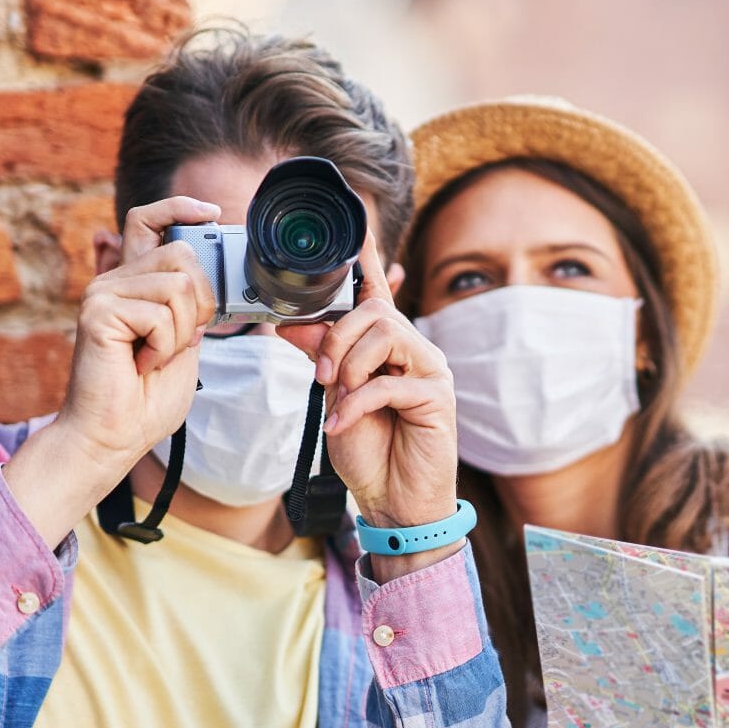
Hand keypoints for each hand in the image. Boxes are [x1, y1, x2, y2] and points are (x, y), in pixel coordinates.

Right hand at [46, 196, 219, 479]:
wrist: (113, 436)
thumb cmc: (147, 396)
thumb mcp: (183, 338)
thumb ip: (186, 300)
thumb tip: (189, 254)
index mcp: (133, 282)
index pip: (148, 220)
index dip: (180, 208)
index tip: (211, 214)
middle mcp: (114, 280)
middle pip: (183, 254)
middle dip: (201, 303)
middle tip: (179, 339)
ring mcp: (103, 293)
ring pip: (179, 286)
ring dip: (182, 332)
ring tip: (155, 356)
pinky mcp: (98, 313)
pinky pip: (160, 314)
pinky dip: (165, 347)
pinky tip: (141, 364)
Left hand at [278, 230, 458, 569]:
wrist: (395, 501)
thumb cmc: (371, 450)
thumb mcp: (335, 397)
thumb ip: (322, 357)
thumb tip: (291, 321)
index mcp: (389, 345)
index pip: (378, 291)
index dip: (368, 258)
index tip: (357, 226)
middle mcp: (414, 350)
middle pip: (374, 313)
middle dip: (337, 339)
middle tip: (321, 375)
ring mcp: (430, 371)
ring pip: (383, 337)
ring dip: (348, 368)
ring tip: (338, 399)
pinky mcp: (436, 398)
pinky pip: (387, 384)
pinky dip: (356, 404)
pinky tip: (341, 424)